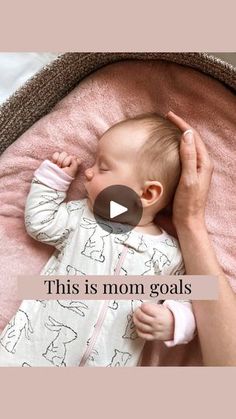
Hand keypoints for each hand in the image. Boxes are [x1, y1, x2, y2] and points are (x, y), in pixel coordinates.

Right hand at [51, 151, 80, 177]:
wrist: (54, 179)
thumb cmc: (65, 177)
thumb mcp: (73, 171)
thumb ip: (75, 163)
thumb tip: (73, 157)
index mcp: (74, 164)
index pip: (76, 158)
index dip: (73, 161)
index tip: (70, 167)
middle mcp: (69, 161)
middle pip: (69, 155)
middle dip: (66, 162)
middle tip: (63, 168)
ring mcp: (62, 160)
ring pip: (63, 153)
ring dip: (60, 160)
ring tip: (59, 167)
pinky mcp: (55, 159)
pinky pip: (56, 154)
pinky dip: (55, 158)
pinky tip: (54, 163)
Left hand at [133, 302, 173, 340]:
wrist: (177, 327)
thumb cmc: (169, 316)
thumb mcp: (163, 308)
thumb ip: (152, 307)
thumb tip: (142, 306)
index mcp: (159, 314)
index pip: (145, 308)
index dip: (142, 306)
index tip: (142, 306)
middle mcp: (156, 323)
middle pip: (141, 316)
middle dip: (137, 312)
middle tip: (137, 310)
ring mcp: (155, 330)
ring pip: (140, 325)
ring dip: (135, 320)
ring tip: (136, 317)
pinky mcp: (154, 337)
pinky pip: (142, 335)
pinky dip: (138, 330)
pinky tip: (139, 326)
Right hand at [166, 111, 213, 228]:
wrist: (188, 222)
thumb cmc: (188, 203)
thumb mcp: (188, 179)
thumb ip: (188, 157)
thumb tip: (187, 134)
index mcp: (204, 163)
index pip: (193, 137)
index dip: (182, 124)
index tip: (169, 115)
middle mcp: (201, 165)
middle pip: (191, 140)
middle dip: (180, 128)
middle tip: (166, 120)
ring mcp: (195, 171)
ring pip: (187, 148)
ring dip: (178, 137)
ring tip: (167, 130)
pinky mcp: (189, 176)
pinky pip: (183, 157)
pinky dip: (175, 148)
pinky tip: (167, 150)